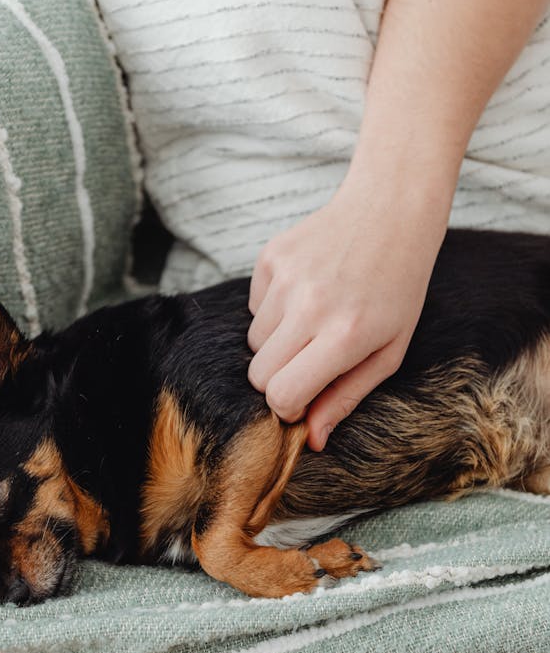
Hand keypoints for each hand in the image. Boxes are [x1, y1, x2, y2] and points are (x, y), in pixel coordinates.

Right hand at [247, 178, 446, 450]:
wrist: (391, 213)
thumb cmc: (398, 288)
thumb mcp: (388, 352)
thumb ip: (346, 397)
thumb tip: (312, 440)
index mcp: (345, 336)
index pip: (281, 394)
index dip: (288, 405)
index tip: (303, 398)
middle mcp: (310, 306)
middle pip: (258, 373)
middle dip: (278, 378)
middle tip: (310, 361)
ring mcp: (287, 278)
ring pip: (254, 341)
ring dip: (278, 340)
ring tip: (316, 317)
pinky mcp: (271, 256)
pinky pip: (254, 306)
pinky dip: (274, 308)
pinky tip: (308, 290)